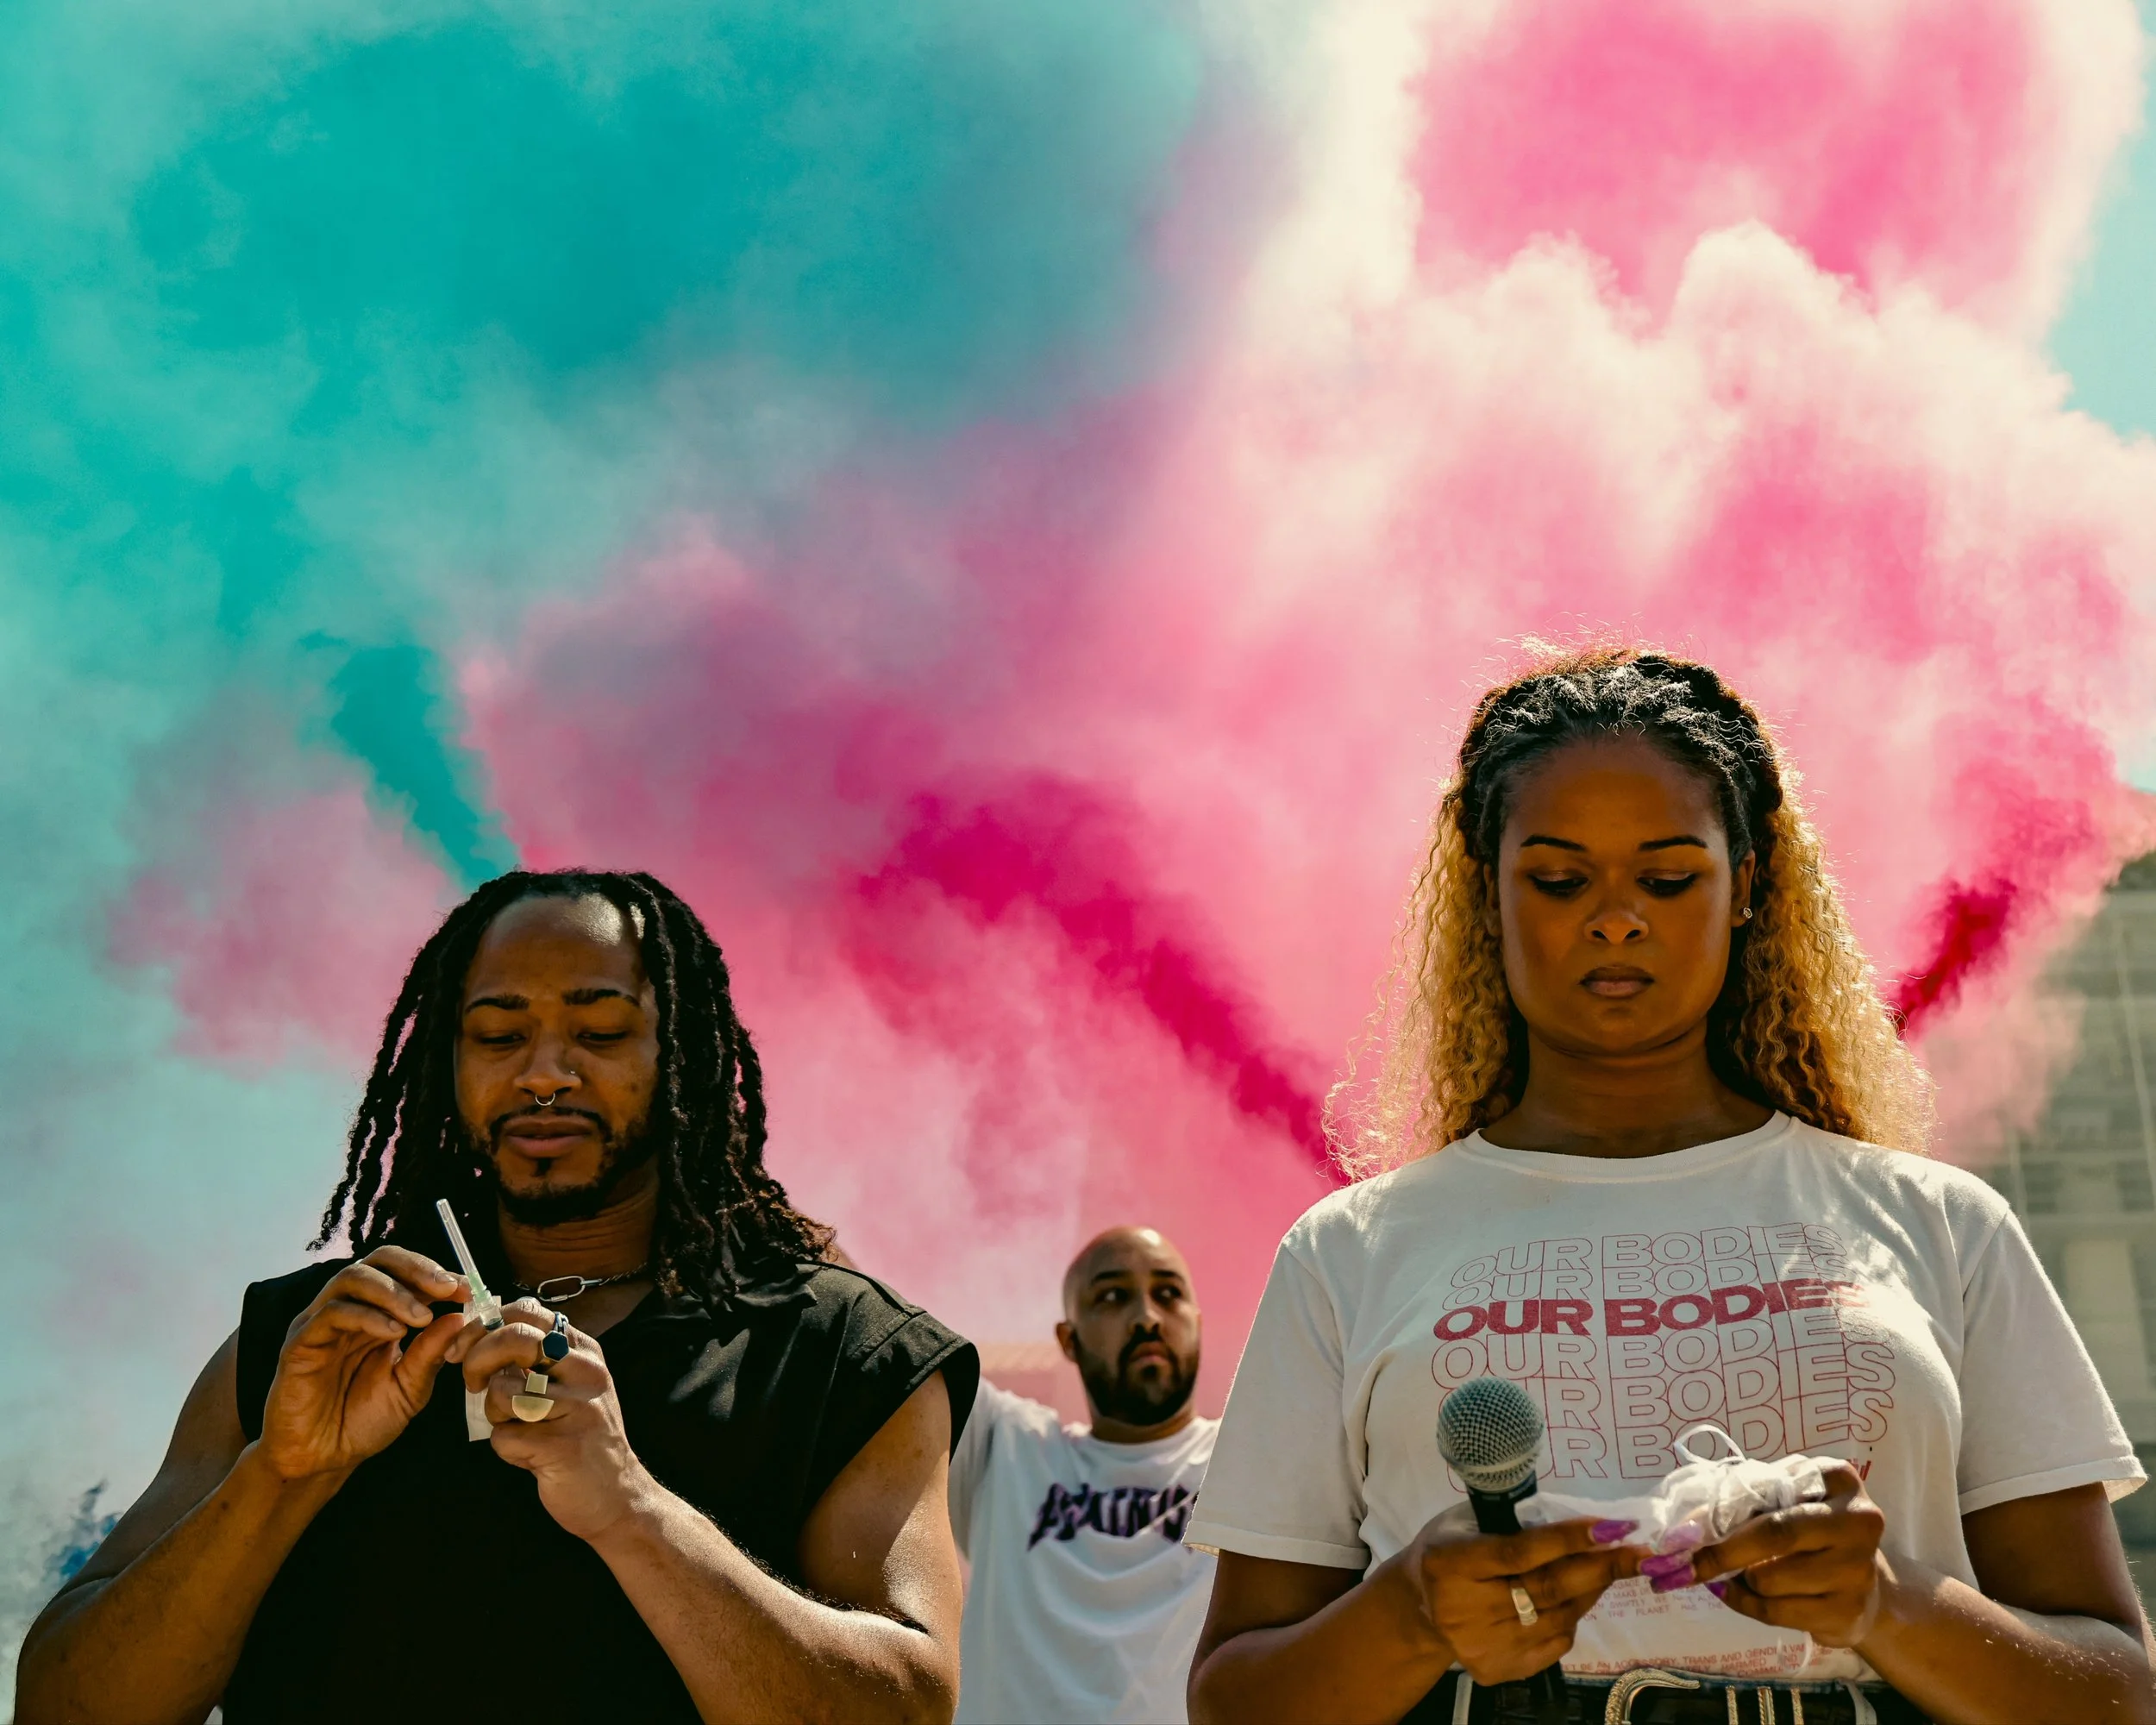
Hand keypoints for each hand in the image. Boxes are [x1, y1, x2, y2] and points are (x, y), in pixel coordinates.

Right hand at [259, 1247, 479, 1481]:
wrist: (321, 1461)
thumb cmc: (362, 1423)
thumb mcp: (410, 1388)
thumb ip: (432, 1353)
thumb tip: (461, 1316)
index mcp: (377, 1315)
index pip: (404, 1273)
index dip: (437, 1275)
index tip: (466, 1289)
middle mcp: (349, 1310)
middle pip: (378, 1261)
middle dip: (417, 1268)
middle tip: (447, 1288)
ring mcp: (321, 1323)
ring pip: (353, 1278)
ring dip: (393, 1291)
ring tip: (422, 1317)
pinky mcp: (300, 1343)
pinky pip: (331, 1313)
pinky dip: (367, 1316)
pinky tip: (394, 1334)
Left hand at [462, 1298, 650, 1543]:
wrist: (617, 1496)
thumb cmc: (583, 1437)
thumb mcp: (572, 1385)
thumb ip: (539, 1359)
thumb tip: (481, 1333)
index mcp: (585, 1351)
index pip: (527, 1312)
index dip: (485, 1325)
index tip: (464, 1347)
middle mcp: (585, 1371)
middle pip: (514, 1339)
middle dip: (477, 1359)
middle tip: (471, 1383)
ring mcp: (576, 1407)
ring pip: (502, 1390)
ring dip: (494, 1413)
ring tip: (518, 1428)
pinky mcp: (561, 1445)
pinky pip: (503, 1436)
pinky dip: (505, 1448)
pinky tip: (529, 1456)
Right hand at [1406, 1509, 1643, 1685]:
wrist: (1419, 1608)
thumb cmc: (1449, 1549)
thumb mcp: (1467, 1522)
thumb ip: (1513, 1523)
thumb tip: (1581, 1523)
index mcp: (1450, 1563)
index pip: (1518, 1553)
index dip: (1567, 1540)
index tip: (1613, 1527)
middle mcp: (1463, 1609)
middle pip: (1546, 1589)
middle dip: (1600, 1567)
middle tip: (1639, 1551)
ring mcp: (1481, 1646)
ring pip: (1558, 1618)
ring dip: (1592, 1590)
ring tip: (1611, 1567)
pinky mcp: (1497, 1670)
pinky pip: (1554, 1644)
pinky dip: (1573, 1617)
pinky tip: (1575, 1597)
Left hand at [1691, 1462, 1887, 1646]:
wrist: (1865, 1587)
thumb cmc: (1811, 1531)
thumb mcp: (1786, 1499)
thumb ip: (1746, 1499)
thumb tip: (1688, 1523)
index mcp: (1837, 1479)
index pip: (1769, 1489)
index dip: (1723, 1508)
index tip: (1684, 1528)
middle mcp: (1857, 1521)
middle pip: (1774, 1534)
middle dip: (1721, 1551)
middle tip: (1686, 1563)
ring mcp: (1857, 1570)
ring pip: (1769, 1579)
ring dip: (1739, 1581)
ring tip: (1737, 1575)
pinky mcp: (1848, 1612)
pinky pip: (1776, 1613)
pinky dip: (1747, 1605)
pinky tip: (1743, 1595)